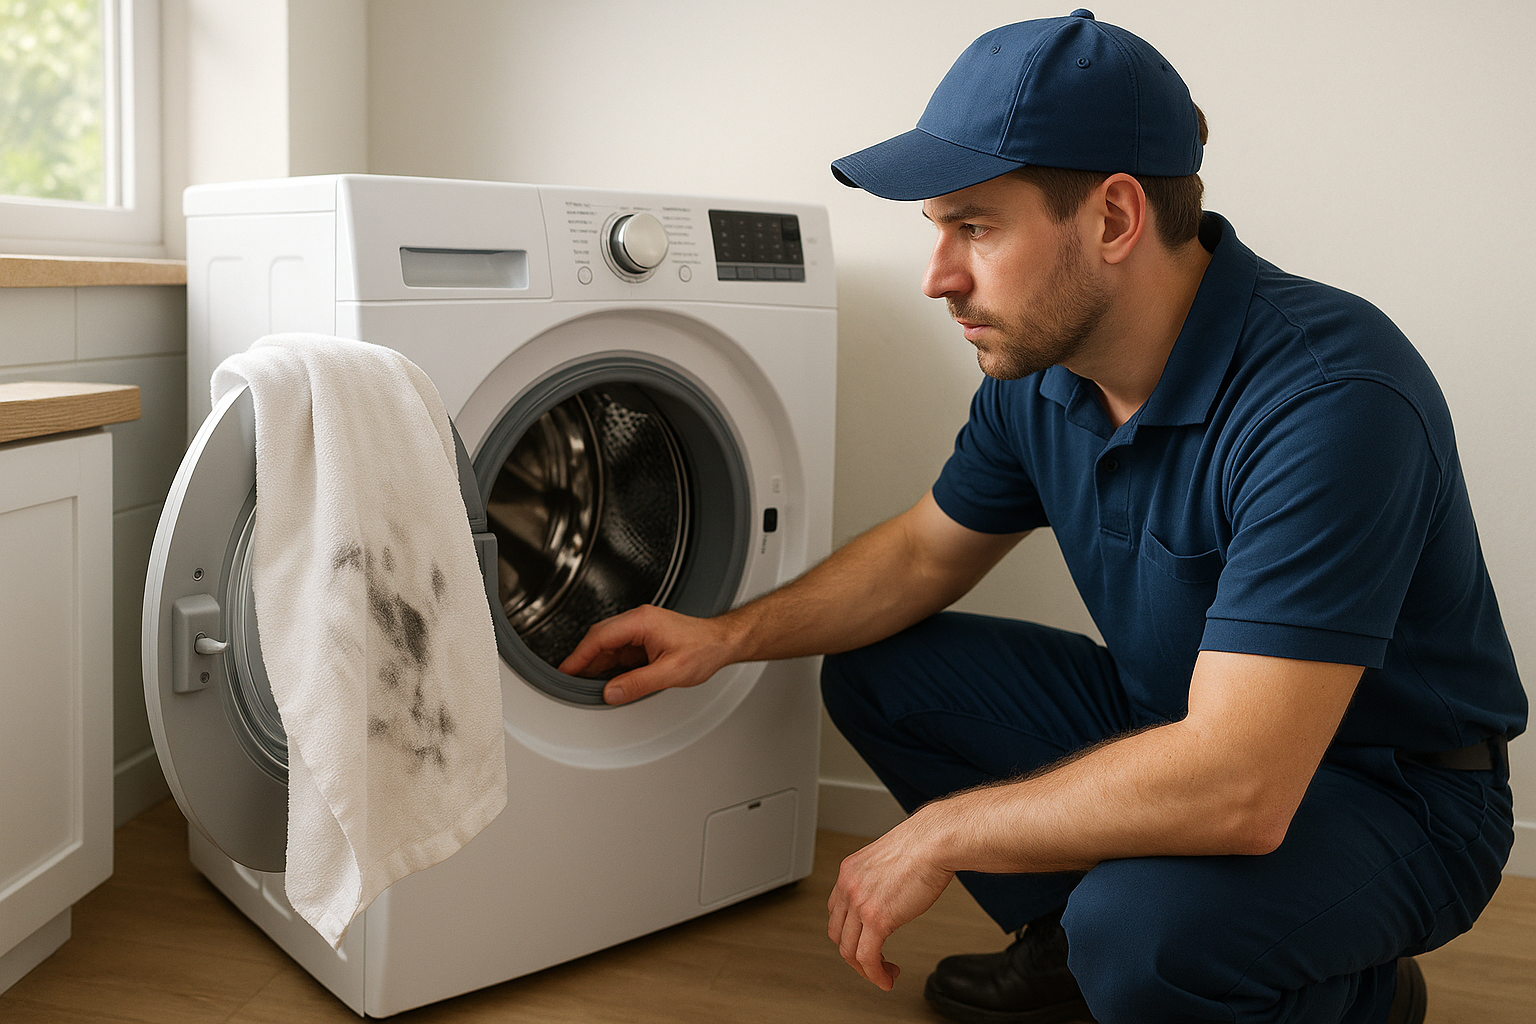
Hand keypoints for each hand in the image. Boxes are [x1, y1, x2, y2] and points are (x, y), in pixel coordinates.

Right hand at [557, 604, 736, 704]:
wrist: (723, 642)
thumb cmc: (705, 649)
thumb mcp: (671, 672)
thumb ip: (639, 683)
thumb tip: (612, 692)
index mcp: (641, 622)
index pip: (599, 637)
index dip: (579, 656)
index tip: (566, 670)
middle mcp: (639, 621)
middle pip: (599, 638)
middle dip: (583, 659)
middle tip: (570, 680)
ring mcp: (641, 630)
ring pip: (608, 645)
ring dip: (596, 663)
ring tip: (584, 684)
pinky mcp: (645, 639)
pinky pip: (619, 650)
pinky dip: (609, 664)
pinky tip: (606, 679)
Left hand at [826, 810, 954, 990]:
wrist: (935, 841)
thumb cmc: (923, 845)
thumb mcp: (888, 860)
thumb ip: (880, 879)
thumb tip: (890, 895)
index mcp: (849, 871)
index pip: (836, 911)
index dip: (849, 932)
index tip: (865, 940)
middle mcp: (848, 886)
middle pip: (838, 933)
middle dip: (854, 954)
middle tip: (873, 963)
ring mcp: (860, 903)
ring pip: (848, 950)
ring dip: (865, 969)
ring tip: (883, 974)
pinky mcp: (878, 919)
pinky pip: (867, 957)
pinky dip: (875, 974)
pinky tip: (886, 978)